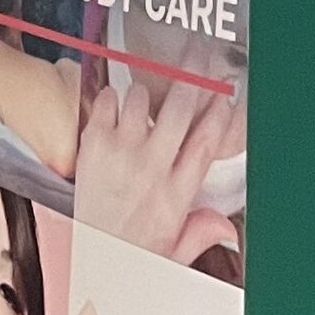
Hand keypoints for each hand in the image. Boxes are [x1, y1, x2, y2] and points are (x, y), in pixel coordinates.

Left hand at [72, 75, 243, 264]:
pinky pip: (104, 106)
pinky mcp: (92, 147)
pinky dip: (110, 96)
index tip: (225, 94)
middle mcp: (152, 168)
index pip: (206, 141)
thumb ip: (201, 231)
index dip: (219, 112)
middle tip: (198, 56)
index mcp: (177, 192)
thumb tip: (227, 225)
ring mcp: (120, 155)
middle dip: (193, 78)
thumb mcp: (175, 250)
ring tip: (147, 91)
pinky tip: (114, 99)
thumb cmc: (128, 252)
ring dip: (146, 91)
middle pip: (180, 111)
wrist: (87, 258)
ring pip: (141, 102)